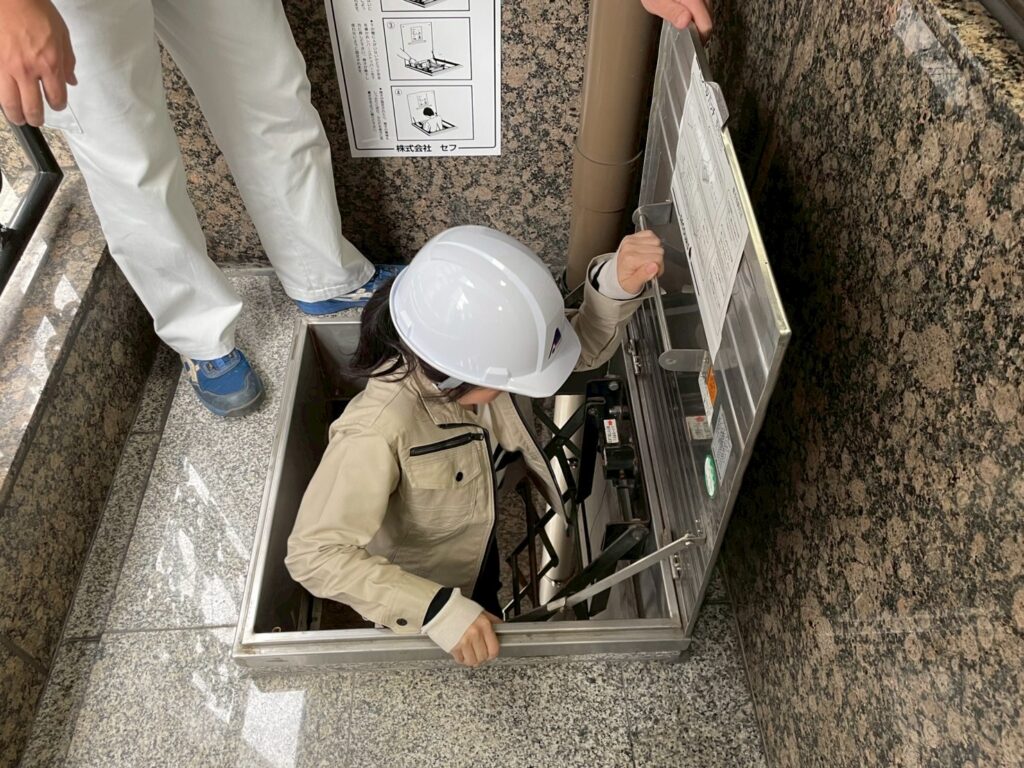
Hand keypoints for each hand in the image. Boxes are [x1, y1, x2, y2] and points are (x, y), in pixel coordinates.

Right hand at [0, 0, 76, 125]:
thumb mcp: (62, 34)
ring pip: (10, 103)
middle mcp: (28, 70)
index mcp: (49, 64)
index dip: (58, 105)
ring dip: (16, 115)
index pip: (56, 98)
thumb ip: (67, 61)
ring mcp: (6, 68)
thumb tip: (71, 81)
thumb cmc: (35, 10)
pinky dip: (2, 97)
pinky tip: (5, 99)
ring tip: (19, 119)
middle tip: (36, 120)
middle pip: (32, 107)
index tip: (56, 105)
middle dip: (36, 118)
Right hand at [450, 611, 499, 667]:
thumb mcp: (481, 612)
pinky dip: (461, 658)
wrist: (442, 608)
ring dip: (471, 660)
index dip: (492, 654)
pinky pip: (460, 660)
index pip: (494, 649)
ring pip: (472, 661)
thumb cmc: (460, 609)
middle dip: (481, 658)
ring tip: (469, 653)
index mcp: (484, 625)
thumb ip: (492, 621)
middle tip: (478, 653)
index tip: (489, 653)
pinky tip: (461, 651)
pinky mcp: (453, 646)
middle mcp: (475, 634)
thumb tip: (502, 628)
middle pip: (483, 657)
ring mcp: (464, 641)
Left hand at [617, 231, 664, 294]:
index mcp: (630, 259)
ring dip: (655, 251)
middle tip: (650, 268)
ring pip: (656, 242)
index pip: (657, 259)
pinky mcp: (632, 236)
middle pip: (659, 250)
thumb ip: (644, 276)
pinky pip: (650, 234)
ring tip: (648, 260)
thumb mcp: (633, 285)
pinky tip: (647, 251)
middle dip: (658, 261)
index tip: (653, 273)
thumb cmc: (624, 281)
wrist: (615, 275)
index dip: (659, 268)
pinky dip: (651, 243)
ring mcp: (630, 240)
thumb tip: (654, 266)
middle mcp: (630, 247)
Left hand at [640, 0, 712, 40]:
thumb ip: (672, 12)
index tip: (691, 45)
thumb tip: (685, 22)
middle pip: (709, 20)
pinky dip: (698, 13)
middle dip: (699, 30)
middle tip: (685, 35)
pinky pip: (704, 6)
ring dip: (699, 21)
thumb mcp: (657, 3)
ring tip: (684, 21)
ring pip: (708, 13)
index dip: (699, 39)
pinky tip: (687, 13)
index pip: (706, 26)